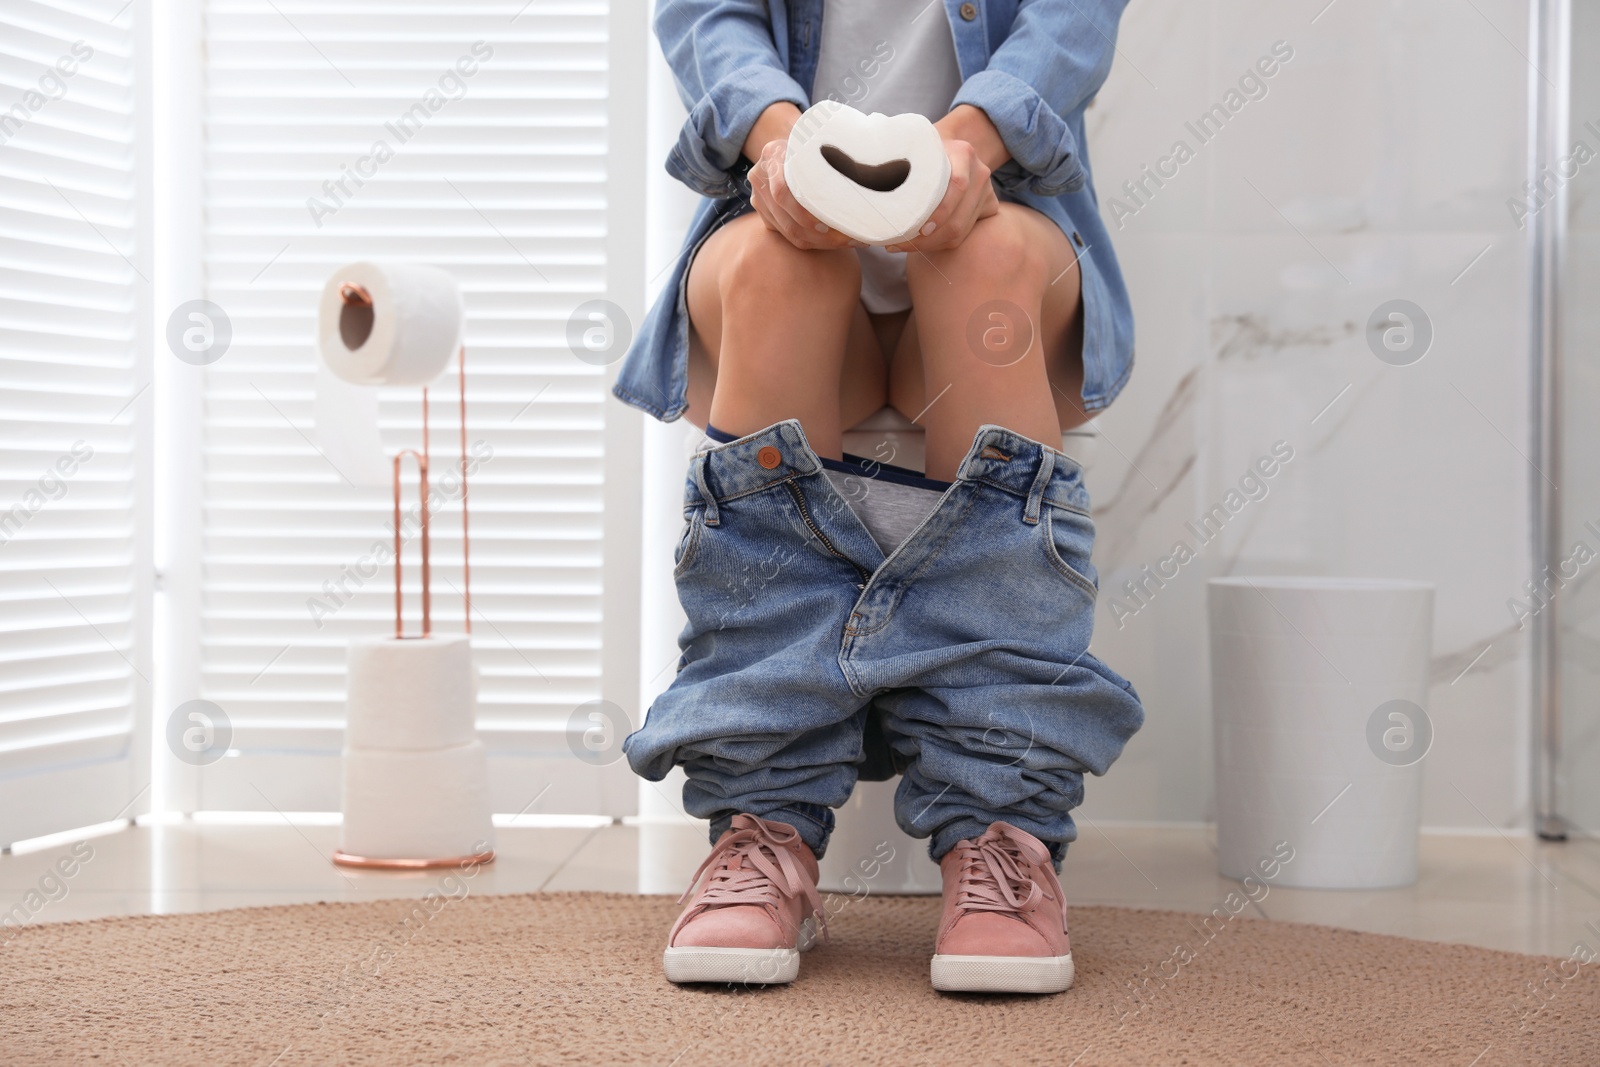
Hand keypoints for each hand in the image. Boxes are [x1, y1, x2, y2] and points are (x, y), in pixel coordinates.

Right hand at [743, 102, 859, 250]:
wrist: (789, 144)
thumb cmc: (811, 141)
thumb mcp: (817, 138)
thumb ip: (832, 146)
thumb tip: (867, 159)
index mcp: (773, 155)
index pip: (782, 191)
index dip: (804, 213)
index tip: (827, 224)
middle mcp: (760, 178)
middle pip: (788, 219)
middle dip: (822, 236)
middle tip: (852, 238)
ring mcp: (760, 199)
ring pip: (790, 233)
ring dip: (822, 242)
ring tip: (850, 241)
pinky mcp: (767, 216)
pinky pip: (790, 237)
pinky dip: (815, 242)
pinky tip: (836, 242)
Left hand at [884, 135, 997, 253]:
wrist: (951, 147)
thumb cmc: (923, 149)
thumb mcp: (913, 144)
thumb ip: (893, 153)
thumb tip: (860, 172)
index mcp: (963, 153)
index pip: (958, 185)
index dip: (940, 210)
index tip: (920, 227)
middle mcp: (979, 172)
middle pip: (959, 218)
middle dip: (927, 239)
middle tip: (896, 243)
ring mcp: (986, 192)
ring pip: (961, 232)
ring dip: (930, 245)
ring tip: (900, 245)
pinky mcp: (987, 207)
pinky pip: (965, 234)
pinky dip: (940, 244)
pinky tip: (919, 244)